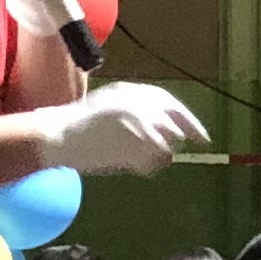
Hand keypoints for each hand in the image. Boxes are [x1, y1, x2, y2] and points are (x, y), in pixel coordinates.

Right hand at [31, 82, 208, 177]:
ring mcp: (139, 122)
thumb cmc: (80, 125)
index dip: (190, 121)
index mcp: (132, 91)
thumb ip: (137, 111)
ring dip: (158, 157)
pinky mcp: (135, 142)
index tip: (203, 138)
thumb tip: (168, 128)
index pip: (171, 104)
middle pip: (174, 127)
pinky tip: (133, 167)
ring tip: (137, 158)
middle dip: (173, 141)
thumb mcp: (110, 105)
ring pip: (167, 147)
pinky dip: (148, 167)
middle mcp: (140, 103)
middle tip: (166, 153)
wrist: (58, 135)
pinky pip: (155, 161)